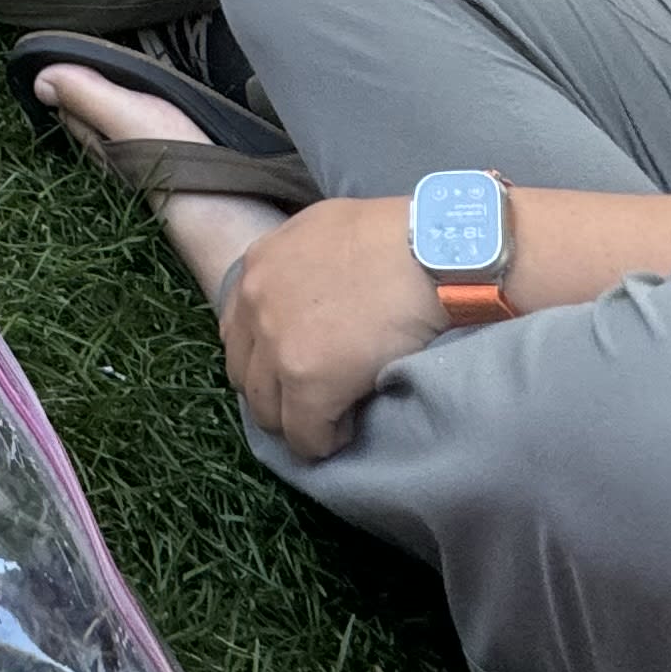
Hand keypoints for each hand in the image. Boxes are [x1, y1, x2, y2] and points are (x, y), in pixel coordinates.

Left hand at [214, 195, 448, 459]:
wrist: (431, 250)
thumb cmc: (398, 234)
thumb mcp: (327, 230)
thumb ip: (301, 262)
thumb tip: (311, 295)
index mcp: (258, 265)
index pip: (238, 332)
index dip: (266, 357)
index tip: (296, 367)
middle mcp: (256, 304)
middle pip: (246, 375)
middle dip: (276, 392)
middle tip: (313, 398)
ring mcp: (277, 345)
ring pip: (268, 412)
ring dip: (297, 420)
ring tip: (333, 416)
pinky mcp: (307, 382)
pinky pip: (304, 436)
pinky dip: (325, 441)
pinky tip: (348, 428)